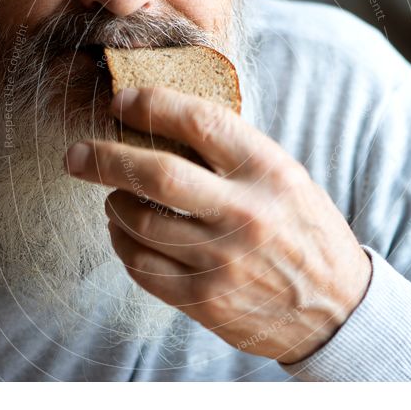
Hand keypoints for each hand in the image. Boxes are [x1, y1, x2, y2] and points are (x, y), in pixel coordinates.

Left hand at [65, 87, 371, 363]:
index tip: (122, 101)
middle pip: (154, 174)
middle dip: (103, 158)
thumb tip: (162, 122)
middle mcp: (245, 213)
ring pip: (139, 221)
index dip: (151, 105)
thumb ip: (233, 154)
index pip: (198, 122)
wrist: (334, 308)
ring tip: (114, 195)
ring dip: (113, 202)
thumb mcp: (285, 178)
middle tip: (76, 154)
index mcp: (269, 171)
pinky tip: (125, 231)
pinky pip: (141, 265)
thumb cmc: (305, 231)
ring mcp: (222, 260)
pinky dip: (122, 242)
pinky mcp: (204, 299)